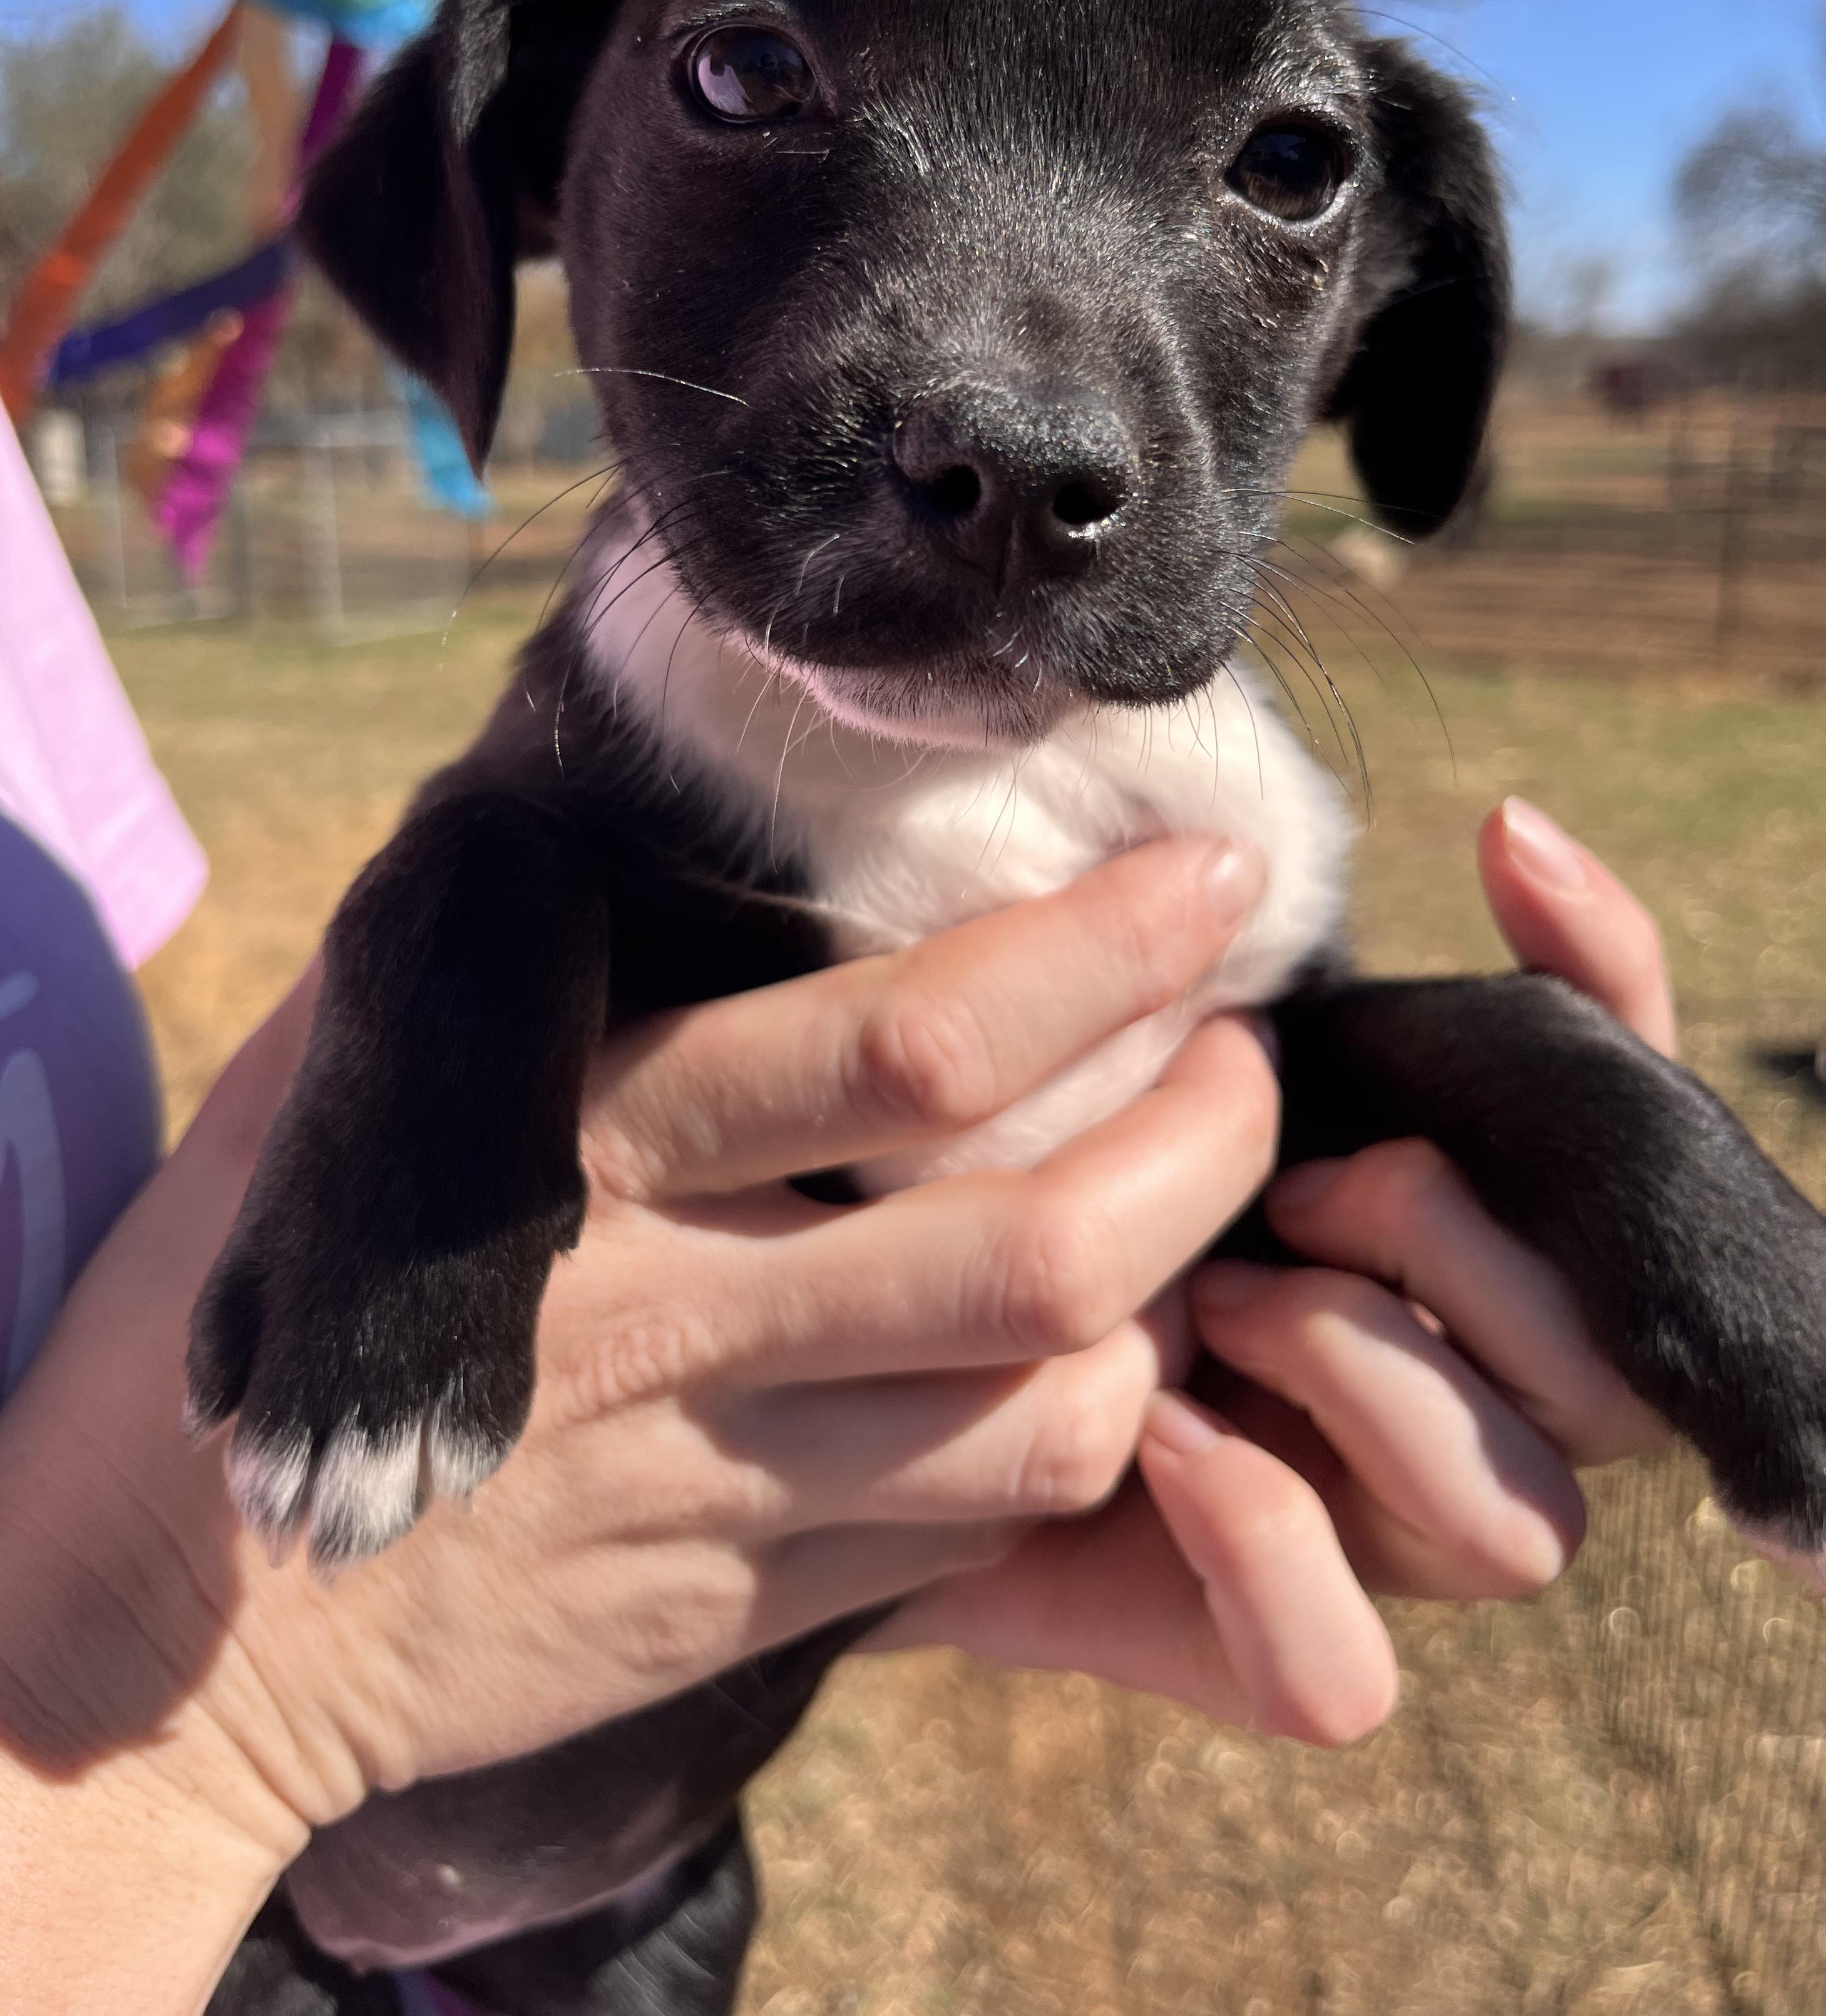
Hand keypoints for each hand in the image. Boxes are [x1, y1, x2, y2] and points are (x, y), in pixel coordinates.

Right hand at [0, 834, 1277, 2006]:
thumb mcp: (338, 1074)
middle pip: (1042, 1244)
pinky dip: (1077, 1433)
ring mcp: (718, 1492)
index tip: (1208, 878)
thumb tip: (638, 788)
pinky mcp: (738, 1614)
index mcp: (585, 1150)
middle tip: (1248, 1054)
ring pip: (1054, 1412)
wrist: (148, 1629)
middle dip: (1208, 1139)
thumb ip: (511, 963)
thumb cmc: (231, 1300)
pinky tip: (1075, 1351)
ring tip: (1189, 1211)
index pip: (909, 1042)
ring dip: (1175, 1304)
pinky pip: (980, 1531)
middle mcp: (676, 1322)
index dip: (1103, 952)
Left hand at [890, 798, 1675, 1736]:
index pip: (1640, 1161)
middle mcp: (1454, 1402)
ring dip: (1379, 1378)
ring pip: (1521, 1527)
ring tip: (1219, 1298)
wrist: (864, 1363)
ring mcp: (1366, 1535)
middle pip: (1609, 1379)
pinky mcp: (1248, 1643)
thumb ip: (1291, 958)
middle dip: (1464, 1249)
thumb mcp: (1158, 1046)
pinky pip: (1341, 1673)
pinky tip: (1171, 1438)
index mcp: (1465, 1253)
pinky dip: (1276, 1545)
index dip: (1614, 1011)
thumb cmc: (1036, 1168)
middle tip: (1298, 1175)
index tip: (1498, 860)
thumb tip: (1498, 829)